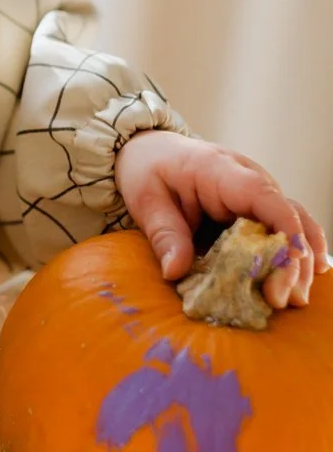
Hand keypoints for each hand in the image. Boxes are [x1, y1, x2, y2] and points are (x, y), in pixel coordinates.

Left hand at [113, 130, 329, 307]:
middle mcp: (249, 179)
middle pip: (286, 216)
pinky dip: (295, 255)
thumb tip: (174, 272)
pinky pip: (284, 230)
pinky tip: (304, 280)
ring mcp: (258, 195)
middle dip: (290, 259)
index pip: (262, 194)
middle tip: (279, 299)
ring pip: (295, 224)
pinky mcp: (257, 210)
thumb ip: (163, 235)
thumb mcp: (147, 200)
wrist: (152, 152)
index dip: (283, 225)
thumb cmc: (150, 171)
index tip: (294, 257)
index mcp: (219, 170)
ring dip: (299, 262)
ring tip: (294, 299)